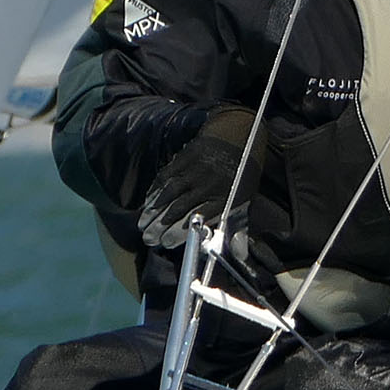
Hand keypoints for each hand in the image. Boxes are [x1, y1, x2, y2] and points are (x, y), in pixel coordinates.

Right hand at [136, 107, 261, 242]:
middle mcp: (208, 184)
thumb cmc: (241, 172)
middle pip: (180, 207)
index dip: (181, 231)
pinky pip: (166, 176)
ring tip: (143, 224)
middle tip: (148, 238)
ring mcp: (195, 170)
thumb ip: (240, 228)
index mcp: (224, 196)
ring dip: (154, 210)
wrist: (236, 134)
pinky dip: (155, 190)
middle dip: (162, 225)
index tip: (167, 243)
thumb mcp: (246, 199)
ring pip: (170, 193)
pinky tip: (148, 202)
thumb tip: (241, 256)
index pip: (199, 218)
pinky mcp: (184, 158)